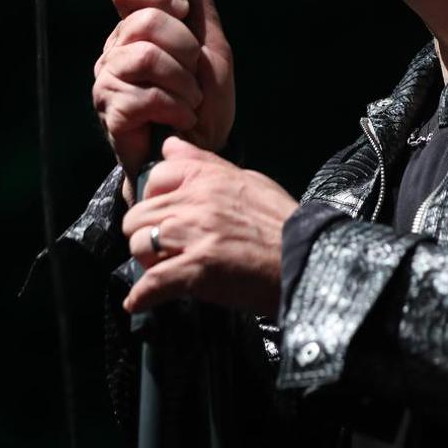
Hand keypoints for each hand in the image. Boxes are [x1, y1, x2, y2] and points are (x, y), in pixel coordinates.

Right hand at [92, 0, 234, 180]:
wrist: (202, 152)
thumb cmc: (204, 104)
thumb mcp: (213, 49)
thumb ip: (201, 6)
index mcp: (137, 30)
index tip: (181, 8)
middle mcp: (116, 51)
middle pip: (145, 22)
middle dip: (185, 48)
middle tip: (194, 74)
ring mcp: (109, 81)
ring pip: (146, 56)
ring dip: (183, 82)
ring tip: (189, 100)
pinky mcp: (111, 111)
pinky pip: (147, 94)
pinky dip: (177, 106)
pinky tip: (181, 117)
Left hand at [121, 136, 296, 315]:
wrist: (309, 258)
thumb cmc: (282, 223)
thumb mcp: (248, 179)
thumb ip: (205, 164)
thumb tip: (170, 146)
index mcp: (208, 177)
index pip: (154, 177)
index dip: (154, 200)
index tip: (164, 215)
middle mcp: (196, 201)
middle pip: (138, 215)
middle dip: (145, 234)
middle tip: (164, 250)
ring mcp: (195, 235)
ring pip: (139, 245)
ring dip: (147, 262)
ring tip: (165, 271)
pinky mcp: (197, 270)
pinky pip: (150, 284)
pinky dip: (142, 296)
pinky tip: (143, 301)